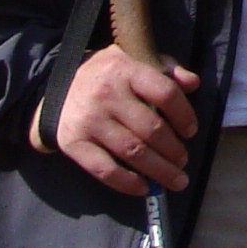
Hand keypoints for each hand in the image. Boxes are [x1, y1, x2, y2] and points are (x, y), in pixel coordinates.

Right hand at [45, 45, 199, 196]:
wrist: (54, 86)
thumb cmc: (105, 75)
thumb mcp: (132, 59)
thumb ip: (165, 69)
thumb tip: (193, 83)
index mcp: (126, 70)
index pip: (164, 93)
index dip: (183, 115)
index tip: (190, 131)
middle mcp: (107, 95)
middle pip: (151, 129)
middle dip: (173, 150)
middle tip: (183, 161)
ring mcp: (90, 120)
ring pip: (133, 152)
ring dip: (159, 170)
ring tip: (175, 179)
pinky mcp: (74, 143)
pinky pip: (105, 169)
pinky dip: (127, 183)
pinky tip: (144, 188)